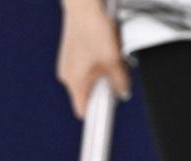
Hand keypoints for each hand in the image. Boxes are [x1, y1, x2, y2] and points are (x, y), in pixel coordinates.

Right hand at [57, 0, 130, 118]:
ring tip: (110, 55)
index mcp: (74, 82)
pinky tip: (104, 46)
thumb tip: (123, 92)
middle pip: (87, 93)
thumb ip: (119, 80)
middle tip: (117, 74)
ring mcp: (67, 64)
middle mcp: (67, 75)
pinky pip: (85, 65)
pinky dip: (96, 61)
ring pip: (88, 78)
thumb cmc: (93, 28)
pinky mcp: (71, 52)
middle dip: (103, 88)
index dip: (96, 115)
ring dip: (100, 73)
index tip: (106, 119)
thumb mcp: (113, 58)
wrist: (83, 5)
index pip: (83, 111)